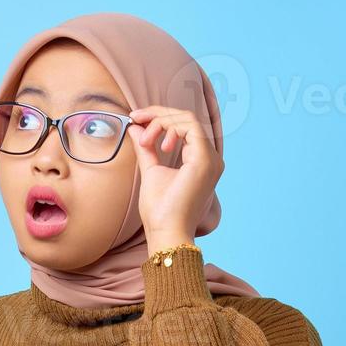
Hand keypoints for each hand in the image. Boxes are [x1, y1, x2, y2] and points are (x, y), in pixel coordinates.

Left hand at [127, 104, 220, 248]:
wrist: (166, 231)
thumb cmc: (160, 210)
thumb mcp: (150, 171)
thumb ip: (146, 148)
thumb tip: (136, 127)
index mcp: (200, 160)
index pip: (184, 125)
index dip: (159, 116)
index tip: (135, 118)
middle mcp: (210, 158)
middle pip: (187, 118)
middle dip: (157, 114)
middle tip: (135, 118)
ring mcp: (210, 158)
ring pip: (188, 119)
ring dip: (160, 122)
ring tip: (144, 142)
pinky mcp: (205, 160)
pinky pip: (190, 126)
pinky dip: (169, 127)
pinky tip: (155, 144)